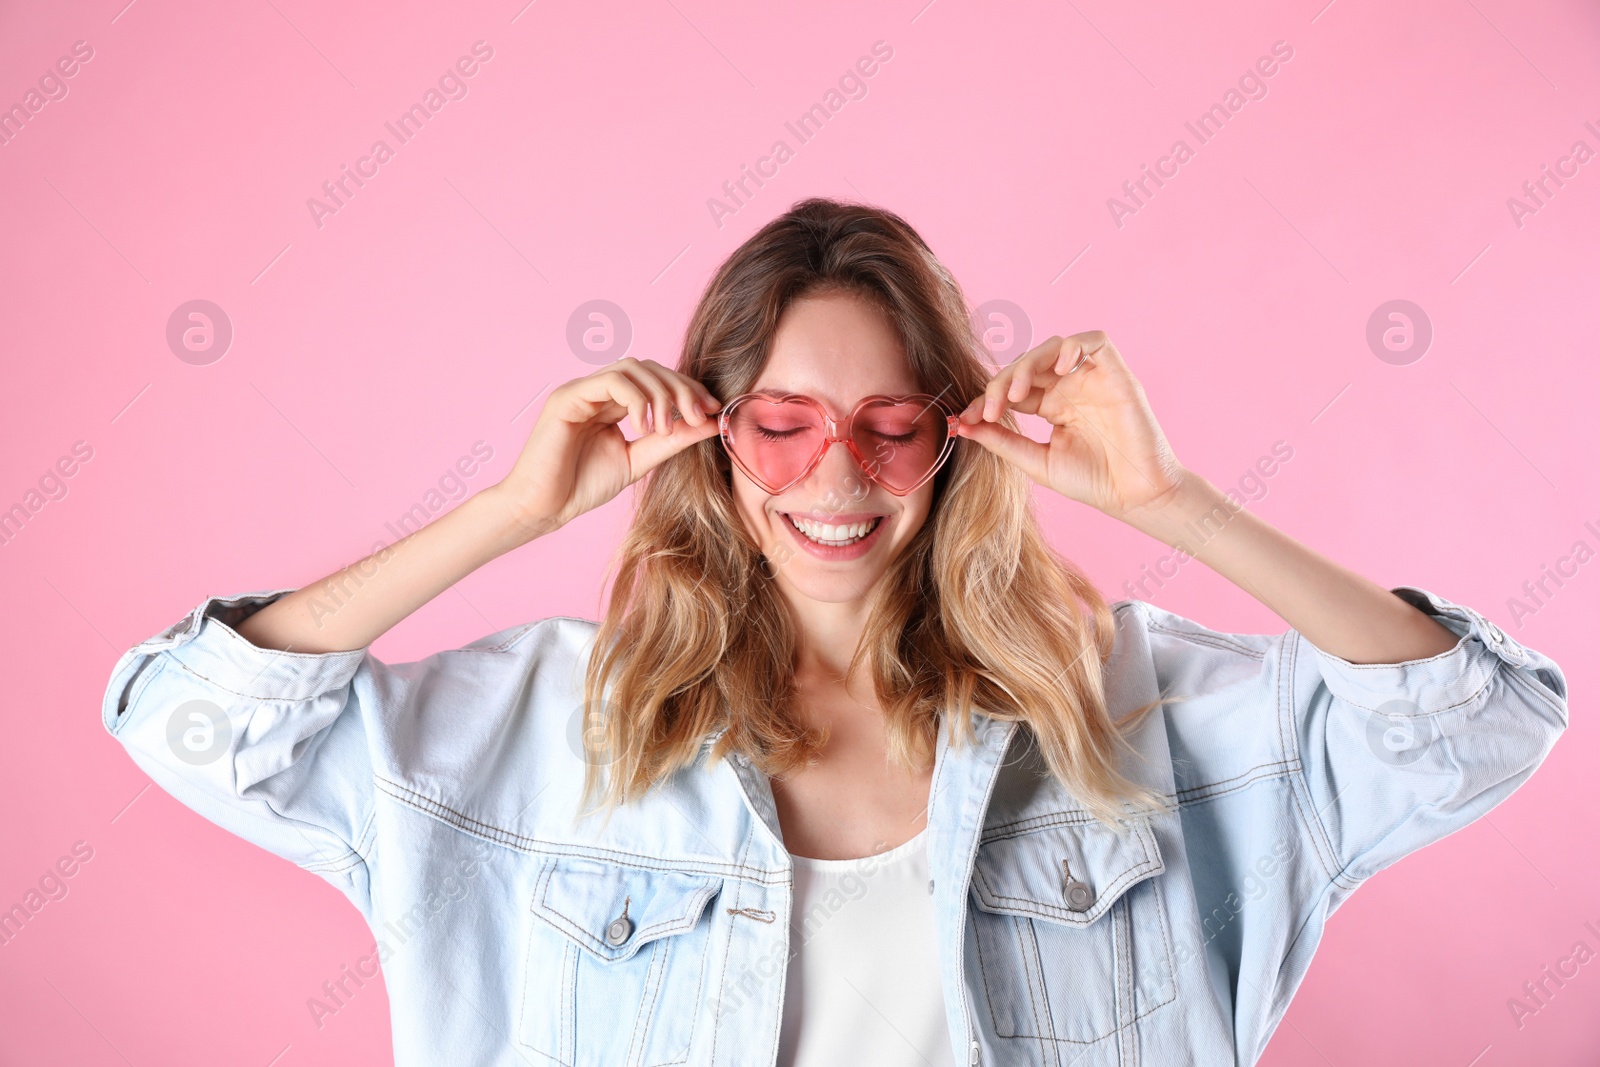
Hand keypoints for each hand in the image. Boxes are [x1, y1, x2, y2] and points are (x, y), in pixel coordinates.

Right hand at [490, 358, 722, 537]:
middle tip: (700, 415)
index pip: (656, 380)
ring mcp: (581, 391)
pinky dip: (635, 398)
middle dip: (680, 388)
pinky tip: (643, 426)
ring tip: (666, 427)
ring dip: (660, 393)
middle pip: (649, 368)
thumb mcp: (638, 459)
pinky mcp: (567, 398)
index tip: (712, 411)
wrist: (543, 508)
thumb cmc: (581, 486)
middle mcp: (597, 391)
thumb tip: (711, 423)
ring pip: (631, 368)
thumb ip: (671, 440)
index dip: (688, 390)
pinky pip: (610, 381)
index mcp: (613, 404)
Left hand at [953, 331, 1187, 520]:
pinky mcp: (1115, 374)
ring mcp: (1091, 379)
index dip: (988, 398)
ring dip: (1028, 365)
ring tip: (1015, 395)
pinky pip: (1094, 341)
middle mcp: (1069, 388)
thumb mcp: (1037, 462)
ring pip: (1053, 348)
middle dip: (1001, 383)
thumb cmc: (1092, 481)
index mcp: (1051, 406)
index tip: (967, 418)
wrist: (1134, 496)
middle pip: (1027, 365)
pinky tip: (1060, 368)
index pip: (1012, 388)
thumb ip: (1003, 442)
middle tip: (990, 410)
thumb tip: (963, 425)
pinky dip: (1073, 346)